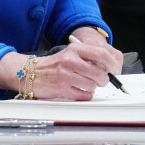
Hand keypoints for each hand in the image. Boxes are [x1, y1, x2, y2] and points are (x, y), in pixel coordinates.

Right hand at [0, 40, 122, 101]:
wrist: (30, 72)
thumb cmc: (53, 65)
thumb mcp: (69, 53)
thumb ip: (87, 57)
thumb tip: (109, 66)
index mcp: (74, 49)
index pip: (101, 54)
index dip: (112, 64)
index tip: (114, 70)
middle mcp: (70, 60)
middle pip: (100, 73)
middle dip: (103, 79)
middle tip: (99, 79)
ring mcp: (66, 75)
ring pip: (93, 85)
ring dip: (92, 87)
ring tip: (83, 83)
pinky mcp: (62, 88)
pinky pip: (84, 95)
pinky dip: (84, 94)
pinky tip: (77, 89)